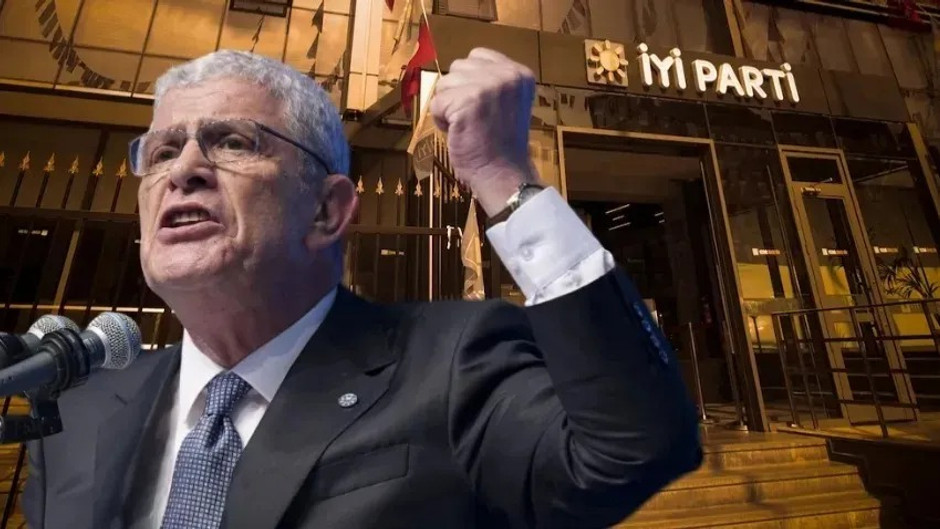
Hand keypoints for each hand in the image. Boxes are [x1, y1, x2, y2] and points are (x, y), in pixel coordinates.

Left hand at [429, 48, 539, 215]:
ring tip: (466, 125)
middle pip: (458, 68)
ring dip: (448, 106)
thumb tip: (459, 73)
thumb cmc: (501, 144)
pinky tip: (459, 133)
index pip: (478, 56)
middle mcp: (506, 74)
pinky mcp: (467, 101)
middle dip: (458, 93)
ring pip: (444, 84)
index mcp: (520, 73)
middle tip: (474, 118)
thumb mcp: (507, 101)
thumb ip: (491, 82)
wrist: (503, 173)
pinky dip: (441, 121)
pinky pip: (436, 103)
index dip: (470, 81)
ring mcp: (487, 86)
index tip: (483, 106)